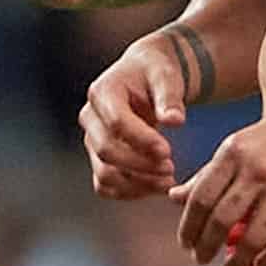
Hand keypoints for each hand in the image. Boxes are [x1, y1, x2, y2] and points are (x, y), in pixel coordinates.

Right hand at [80, 29, 203, 198]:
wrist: (144, 77)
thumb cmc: (155, 73)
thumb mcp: (165, 75)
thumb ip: (170, 96)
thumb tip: (175, 121)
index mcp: (102, 92)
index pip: (116, 122)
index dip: (141, 140)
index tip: (168, 151)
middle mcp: (90, 117)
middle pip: (106, 151)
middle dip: (140, 165)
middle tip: (171, 169)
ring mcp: (91, 140)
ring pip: (104, 173)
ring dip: (136, 184)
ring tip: (168, 182)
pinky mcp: (98, 158)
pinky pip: (106, 185)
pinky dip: (130, 192)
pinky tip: (156, 187)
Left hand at [171, 96, 265, 265]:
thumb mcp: (240, 144)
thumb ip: (208, 172)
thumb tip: (175, 196)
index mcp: (233, 152)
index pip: (200, 198)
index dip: (189, 226)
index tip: (186, 243)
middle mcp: (255, 171)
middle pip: (220, 220)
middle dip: (206, 247)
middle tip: (201, 259)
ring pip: (251, 237)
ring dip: (237, 261)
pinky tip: (260, 264)